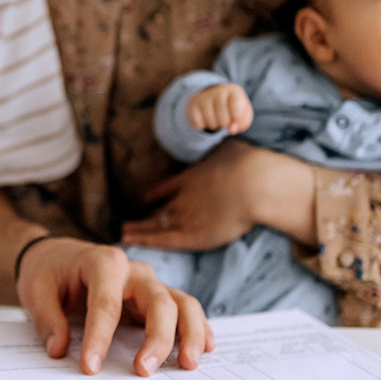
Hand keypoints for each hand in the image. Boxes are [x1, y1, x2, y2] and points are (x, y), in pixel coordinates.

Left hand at [15, 237, 213, 375]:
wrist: (59, 257)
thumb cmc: (49, 273)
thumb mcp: (36, 290)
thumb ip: (46, 319)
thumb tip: (58, 350)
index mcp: (103, 262)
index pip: (106, 303)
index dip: (99, 337)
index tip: (90, 368)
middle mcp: (134, 271)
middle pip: (158, 301)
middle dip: (156, 338)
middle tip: (144, 372)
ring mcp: (150, 284)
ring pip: (182, 303)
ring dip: (190, 333)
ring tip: (188, 364)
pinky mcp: (158, 298)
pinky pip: (185, 310)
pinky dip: (198, 328)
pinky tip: (205, 349)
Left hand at [122, 141, 317, 250]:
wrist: (254, 185)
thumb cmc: (246, 164)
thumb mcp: (228, 148)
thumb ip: (219, 151)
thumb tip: (222, 139)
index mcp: (190, 177)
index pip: (167, 188)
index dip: (156, 194)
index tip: (145, 198)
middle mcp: (183, 197)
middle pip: (159, 210)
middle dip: (144, 218)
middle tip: (128, 223)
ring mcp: (185, 216)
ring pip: (156, 225)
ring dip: (140, 230)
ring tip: (125, 234)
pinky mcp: (193, 235)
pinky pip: (163, 239)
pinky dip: (145, 240)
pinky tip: (131, 240)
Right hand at [187, 82, 253, 133]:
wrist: (214, 96)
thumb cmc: (233, 107)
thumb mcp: (244, 114)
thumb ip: (242, 123)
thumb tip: (231, 129)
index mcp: (234, 91)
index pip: (237, 111)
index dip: (237, 119)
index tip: (236, 116)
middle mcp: (218, 91)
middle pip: (223, 120)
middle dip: (225, 124)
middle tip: (224, 117)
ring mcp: (204, 97)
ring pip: (211, 123)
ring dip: (215, 125)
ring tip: (216, 117)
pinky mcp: (193, 104)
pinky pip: (198, 124)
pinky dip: (203, 126)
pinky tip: (206, 117)